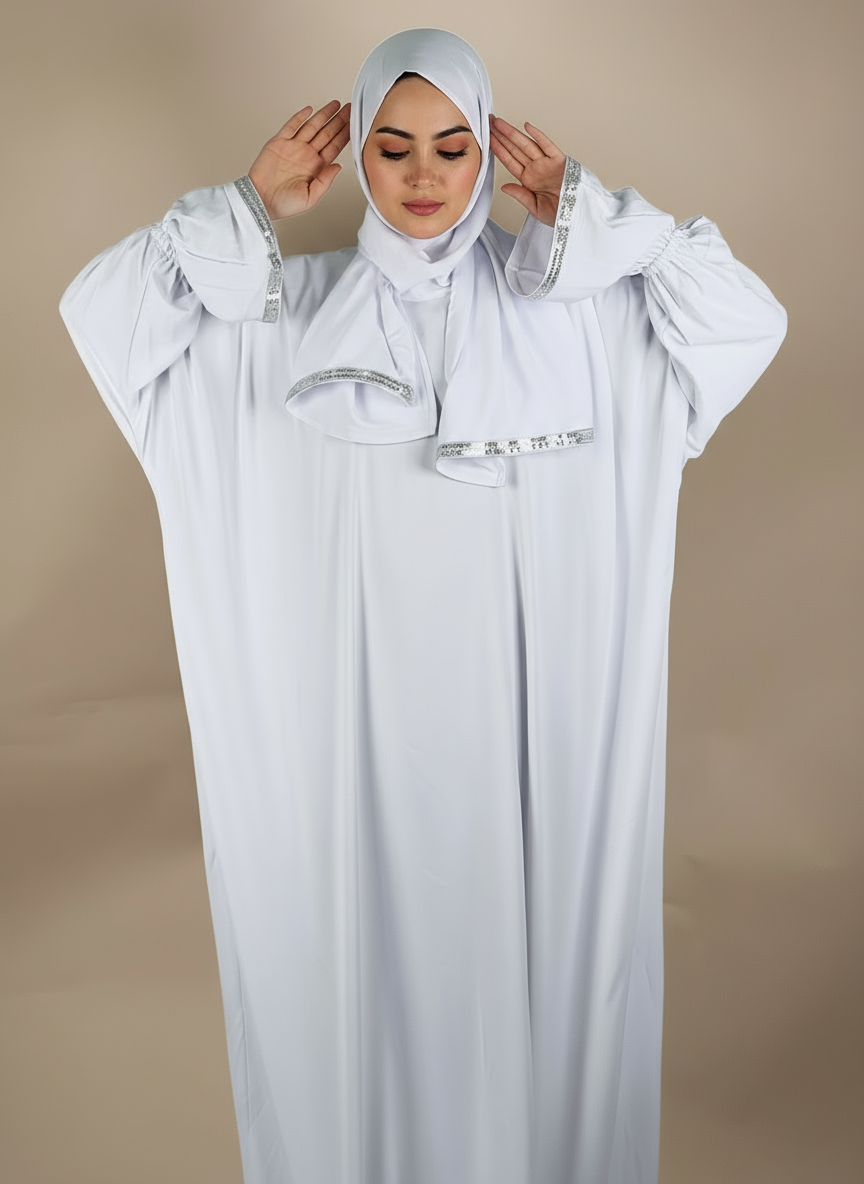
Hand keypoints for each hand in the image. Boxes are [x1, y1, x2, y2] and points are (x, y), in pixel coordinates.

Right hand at [248, 101, 350, 220]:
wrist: (261, 201)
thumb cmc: (284, 204)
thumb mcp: (311, 198)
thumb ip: (325, 182)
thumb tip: (339, 167)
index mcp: (316, 168)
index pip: (334, 147)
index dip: (344, 135)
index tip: (354, 124)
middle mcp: (306, 155)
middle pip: (326, 133)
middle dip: (339, 121)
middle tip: (350, 109)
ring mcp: (293, 147)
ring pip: (312, 126)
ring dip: (324, 115)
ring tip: (336, 105)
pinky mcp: (278, 143)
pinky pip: (291, 126)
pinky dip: (300, 117)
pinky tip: (309, 110)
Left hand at [489, 115, 566, 226]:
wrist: (577, 217)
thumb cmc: (559, 214)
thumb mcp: (535, 208)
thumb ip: (520, 195)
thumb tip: (504, 187)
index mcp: (529, 180)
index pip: (509, 161)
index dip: (497, 149)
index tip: (487, 138)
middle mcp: (536, 169)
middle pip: (515, 149)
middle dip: (501, 135)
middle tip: (489, 122)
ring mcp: (547, 164)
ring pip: (526, 145)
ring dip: (512, 133)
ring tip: (499, 122)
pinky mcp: (560, 161)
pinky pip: (547, 146)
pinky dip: (538, 136)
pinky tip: (527, 126)